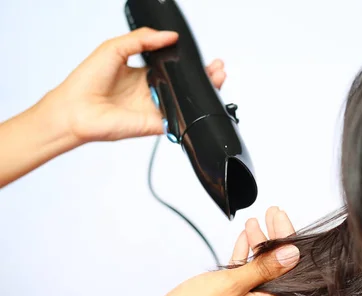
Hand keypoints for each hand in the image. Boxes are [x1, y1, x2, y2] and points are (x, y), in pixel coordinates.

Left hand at [44, 27, 226, 145]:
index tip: (202, 56)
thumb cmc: (86, 80)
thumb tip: (169, 36)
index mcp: (142, 73)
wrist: (75, 109)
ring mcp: (155, 108)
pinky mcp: (156, 124)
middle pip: (184, 84)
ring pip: (186, 101)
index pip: (172, 66)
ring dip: (203, 92)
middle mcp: (151, 91)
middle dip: (204, 76)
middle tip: (217, 68)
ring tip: (217, 78)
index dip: (188, 62)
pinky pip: (179, 119)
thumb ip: (142, 40)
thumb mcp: (114, 47)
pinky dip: (192, 113)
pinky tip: (201, 101)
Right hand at [145, 206, 297, 295]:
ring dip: (257, 246)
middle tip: (271, 213)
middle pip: (274, 270)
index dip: (284, 239)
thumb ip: (263, 267)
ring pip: (258, 272)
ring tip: (255, 222)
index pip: (286, 270)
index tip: (278, 216)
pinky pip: (242, 279)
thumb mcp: (230, 284)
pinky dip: (243, 259)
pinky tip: (244, 239)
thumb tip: (293, 254)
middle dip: (273, 240)